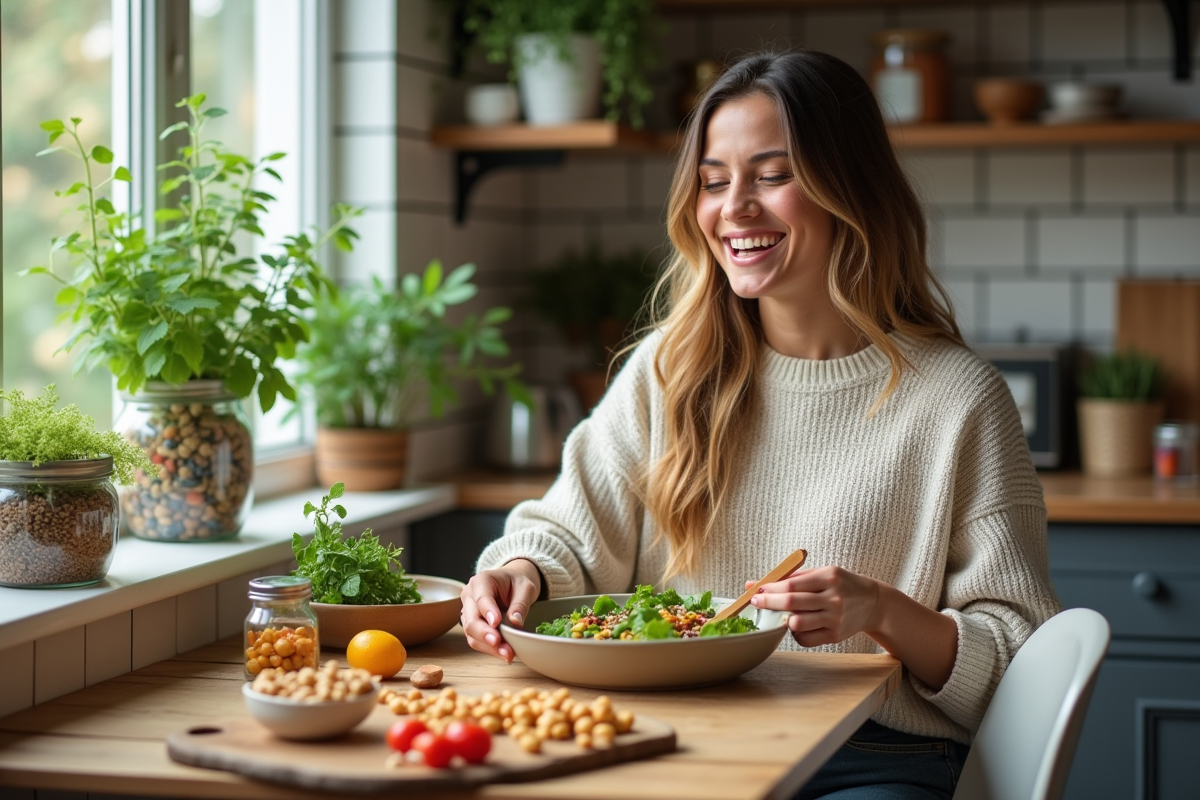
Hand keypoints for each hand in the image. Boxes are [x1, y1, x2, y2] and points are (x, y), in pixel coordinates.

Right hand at [460, 559, 542, 662]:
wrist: (515, 582)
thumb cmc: (518, 581)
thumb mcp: (526, 588)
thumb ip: (520, 604)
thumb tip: (515, 622)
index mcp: (481, 581)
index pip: (481, 598)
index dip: (488, 612)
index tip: (497, 623)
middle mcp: (470, 596)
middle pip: (471, 619)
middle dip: (485, 634)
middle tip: (499, 643)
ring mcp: (469, 612)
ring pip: (472, 633)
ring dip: (488, 646)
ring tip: (507, 654)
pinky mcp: (474, 625)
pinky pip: (477, 640)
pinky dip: (490, 648)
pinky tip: (503, 653)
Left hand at [747, 566, 882, 647]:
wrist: (873, 603)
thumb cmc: (842, 585)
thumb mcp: (823, 573)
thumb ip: (792, 577)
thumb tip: (756, 583)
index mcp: (829, 577)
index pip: (792, 585)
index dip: (770, 589)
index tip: (756, 590)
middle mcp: (833, 598)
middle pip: (792, 603)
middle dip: (768, 603)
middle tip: (755, 602)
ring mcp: (835, 619)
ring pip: (797, 623)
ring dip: (782, 619)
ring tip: (780, 614)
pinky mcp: (835, 636)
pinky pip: (805, 639)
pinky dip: (795, 633)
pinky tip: (796, 624)